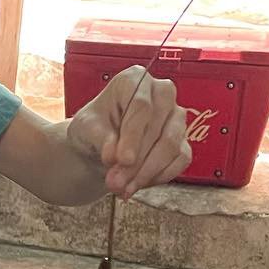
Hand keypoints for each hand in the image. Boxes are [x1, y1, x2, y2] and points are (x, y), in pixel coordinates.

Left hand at [66, 65, 191, 198]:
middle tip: (115, 183)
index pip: (141, 106)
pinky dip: (160, 176)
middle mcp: (162, 93)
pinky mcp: (183, 139)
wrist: (100, 144)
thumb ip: (100, 138)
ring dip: (147, 172)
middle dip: (136, 162)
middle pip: (158, 128)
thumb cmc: (93, 127)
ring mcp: (176, 116)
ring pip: (171, 146)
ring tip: (123, 189)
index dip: (133, 135)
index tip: (122, 160)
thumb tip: (114, 155)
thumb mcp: (86, 128)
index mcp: (135, 79)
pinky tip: (138, 185)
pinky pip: (180, 159)